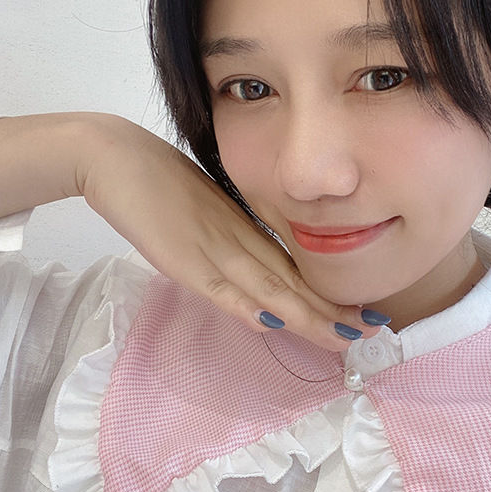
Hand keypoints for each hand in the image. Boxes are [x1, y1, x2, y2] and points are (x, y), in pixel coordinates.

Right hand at [80, 116, 383, 350]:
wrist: (118, 157)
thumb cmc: (161, 182)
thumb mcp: (207, 214)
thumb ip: (231, 242)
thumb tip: (255, 274)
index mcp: (246, 230)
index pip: (294, 269)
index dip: (328, 294)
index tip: (360, 312)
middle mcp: (238, 240)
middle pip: (292, 281)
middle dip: (331, 309)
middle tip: (372, 329)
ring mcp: (212, 247)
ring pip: (267, 286)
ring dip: (306, 314)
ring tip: (343, 335)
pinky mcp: (181, 257)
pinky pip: (218, 286)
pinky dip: (245, 304)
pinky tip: (272, 322)